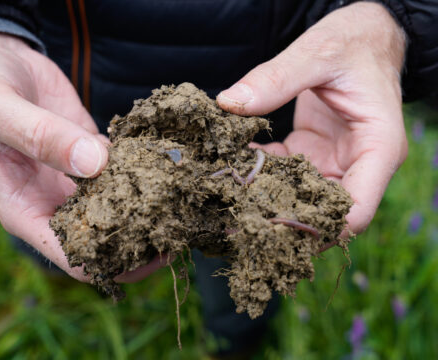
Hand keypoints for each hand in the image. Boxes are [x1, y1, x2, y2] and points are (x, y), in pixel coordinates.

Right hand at [0, 33, 165, 280]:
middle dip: (144, 238)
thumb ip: (40, 136)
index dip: (117, 264)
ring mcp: (77, 180)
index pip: (76, 260)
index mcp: (26, 211)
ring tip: (187, 196)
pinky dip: (147, 168)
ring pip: (121, 206)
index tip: (157, 249)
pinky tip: (171, 160)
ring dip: (151, 205)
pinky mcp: (95, 154)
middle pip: (107, 241)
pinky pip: (126, 169)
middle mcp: (55, 202)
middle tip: (184, 224)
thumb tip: (95, 164)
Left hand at [217, 2, 406, 233]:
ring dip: (266, 200)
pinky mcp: (311, 154)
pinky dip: (258, 173)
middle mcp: (358, 164)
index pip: (357, 210)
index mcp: (378, 148)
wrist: (361, 38)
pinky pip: (283, 172)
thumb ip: (276, 78)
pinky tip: (231, 166)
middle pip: (325, 213)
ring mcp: (333, 162)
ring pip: (300, 197)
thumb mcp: (319, 53)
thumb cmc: (354, 43)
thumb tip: (229, 103)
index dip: (318, 229)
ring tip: (227, 200)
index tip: (273, 229)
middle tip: (238, 222)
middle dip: (283, 220)